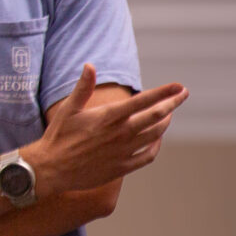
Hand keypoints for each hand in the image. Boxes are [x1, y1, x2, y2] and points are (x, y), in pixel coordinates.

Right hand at [29, 63, 186, 196]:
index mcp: (108, 117)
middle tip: (183, 95)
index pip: (143, 101)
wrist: (52, 169)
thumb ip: (83, 87)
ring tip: (169, 114)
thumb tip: (90, 65)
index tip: (178, 86)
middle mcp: (120, 134)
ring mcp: (123, 152)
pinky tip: (157, 140)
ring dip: (165, 123)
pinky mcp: (122, 167)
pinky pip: (147, 156)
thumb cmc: (59, 136)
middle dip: (173, 104)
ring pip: (155, 135)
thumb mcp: (68, 109)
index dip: (163, 92)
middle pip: (156, 117)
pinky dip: (156, 146)